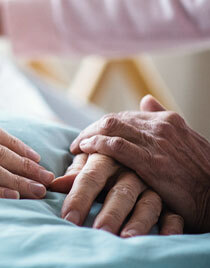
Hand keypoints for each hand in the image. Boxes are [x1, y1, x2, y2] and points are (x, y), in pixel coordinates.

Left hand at [51, 153, 183, 236]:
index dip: (79, 197)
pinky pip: (174, 212)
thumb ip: (77, 172)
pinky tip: (164, 237)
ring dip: (138, 221)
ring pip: (149, 203)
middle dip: (110, 213)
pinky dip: (171, 225)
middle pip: (121, 192)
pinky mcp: (171, 198)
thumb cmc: (110, 158)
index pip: (90, 177)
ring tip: (126, 238)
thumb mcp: (94, 160)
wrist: (150, 148)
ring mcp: (153, 185)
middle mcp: (131, 171)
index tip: (68, 217)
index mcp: (107, 158)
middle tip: (99, 232)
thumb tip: (54, 184)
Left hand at [70, 95, 209, 232]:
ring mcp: (156, 143)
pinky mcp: (152, 162)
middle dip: (91, 130)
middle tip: (78, 143)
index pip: (125, 115)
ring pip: (110, 128)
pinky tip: (85, 150)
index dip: (104, 125)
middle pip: (113, 119)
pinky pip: (115, 146)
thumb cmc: (203, 175)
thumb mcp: (187, 141)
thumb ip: (163, 120)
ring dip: (88, 136)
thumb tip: (146, 100)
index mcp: (169, 120)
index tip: (91, 135)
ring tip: (77, 147)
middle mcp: (161, 126)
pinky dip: (96, 145)